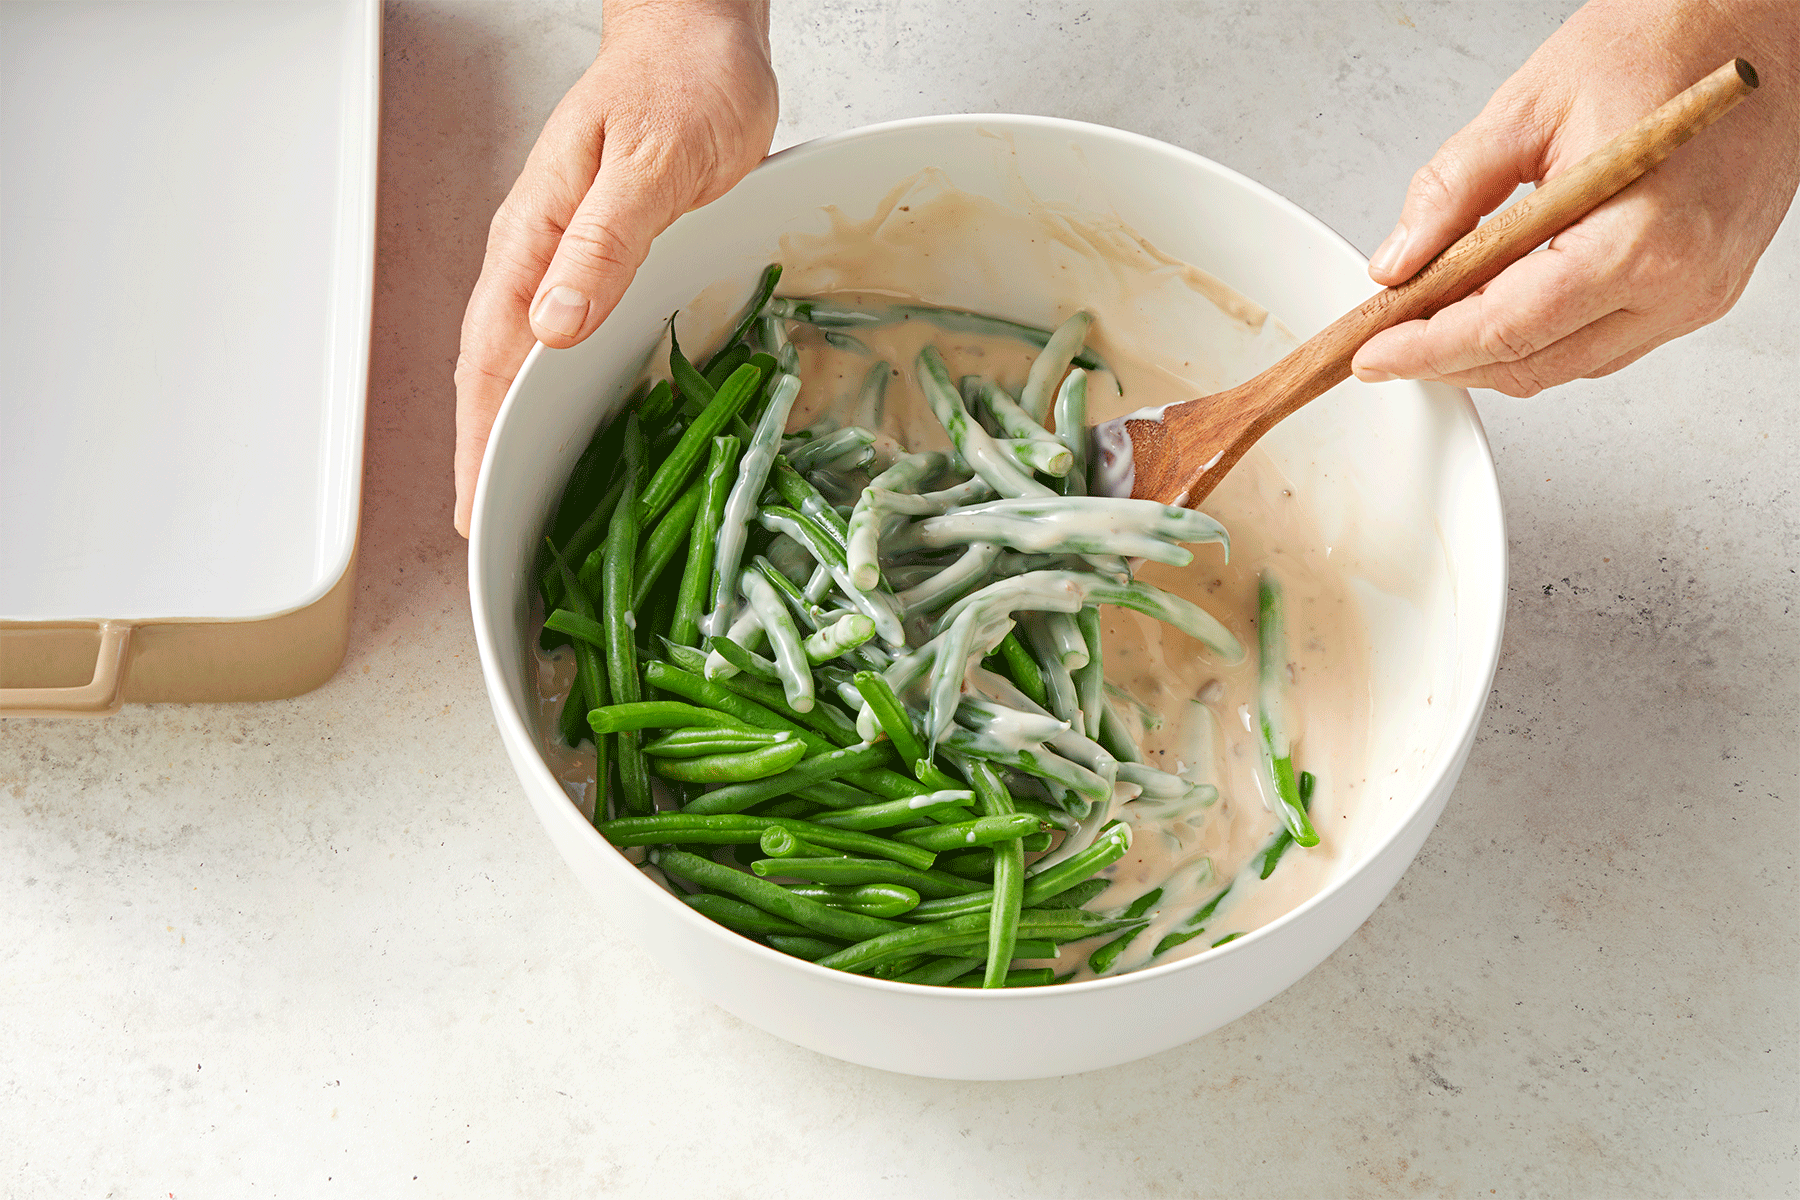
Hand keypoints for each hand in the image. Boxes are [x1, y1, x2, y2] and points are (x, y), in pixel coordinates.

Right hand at [453, 0, 776, 535]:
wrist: (700, 39)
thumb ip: (604, 242)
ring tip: (506, 488)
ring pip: (521, 354)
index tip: (474, 501)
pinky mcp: (602, 254)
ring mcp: (566, 254)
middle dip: (478, 446)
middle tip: (478, 522)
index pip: (493, 353)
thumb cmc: (682, 87)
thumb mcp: (652, 165)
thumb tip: (553, 323)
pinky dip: (549, 386)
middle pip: (491, 365)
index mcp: (539, 233)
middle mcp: (541, 250)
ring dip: (507, 422)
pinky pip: (560, 334)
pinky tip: (560, 414)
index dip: (479, 433)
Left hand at [1352, 0, 1799, 396]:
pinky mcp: (1704, 293)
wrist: (1759, 23)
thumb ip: (1452, 192)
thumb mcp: (1528, 107)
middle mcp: (1680, 283)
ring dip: (1493, 356)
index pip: (1506, 327)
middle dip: (1448, 362)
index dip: (1426, 350)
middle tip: (1384, 347)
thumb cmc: (1665, 42)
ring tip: (1430, 329)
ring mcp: (1698, 296)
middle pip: (1535, 363)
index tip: (1371, 354)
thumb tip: (1398, 262)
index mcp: (1640, 239)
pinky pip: (1605, 344)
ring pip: (1568, 366)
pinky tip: (1499, 311)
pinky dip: (1544, 338)